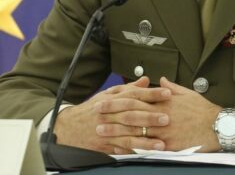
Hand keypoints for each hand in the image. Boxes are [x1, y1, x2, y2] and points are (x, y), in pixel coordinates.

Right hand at [53, 76, 171, 153]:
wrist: (67, 127)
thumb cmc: (91, 110)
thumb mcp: (107, 95)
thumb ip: (128, 88)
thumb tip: (146, 80)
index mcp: (112, 100)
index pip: (134, 95)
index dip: (151, 94)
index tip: (167, 93)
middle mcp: (109, 114)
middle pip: (132, 114)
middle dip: (150, 117)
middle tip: (167, 118)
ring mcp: (106, 131)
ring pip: (128, 135)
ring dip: (145, 140)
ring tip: (160, 143)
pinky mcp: (103, 145)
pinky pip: (119, 149)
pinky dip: (131, 151)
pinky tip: (144, 153)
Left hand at [98, 77, 223, 151]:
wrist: (218, 126)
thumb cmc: (203, 110)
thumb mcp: (187, 93)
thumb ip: (170, 87)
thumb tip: (159, 80)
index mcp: (164, 101)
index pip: (137, 99)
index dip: (119, 99)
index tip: (105, 99)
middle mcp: (161, 115)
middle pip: (131, 114)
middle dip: (112, 114)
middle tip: (96, 114)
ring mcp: (163, 131)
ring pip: (135, 131)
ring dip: (116, 132)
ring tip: (101, 132)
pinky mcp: (168, 145)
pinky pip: (146, 147)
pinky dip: (131, 149)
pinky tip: (119, 149)